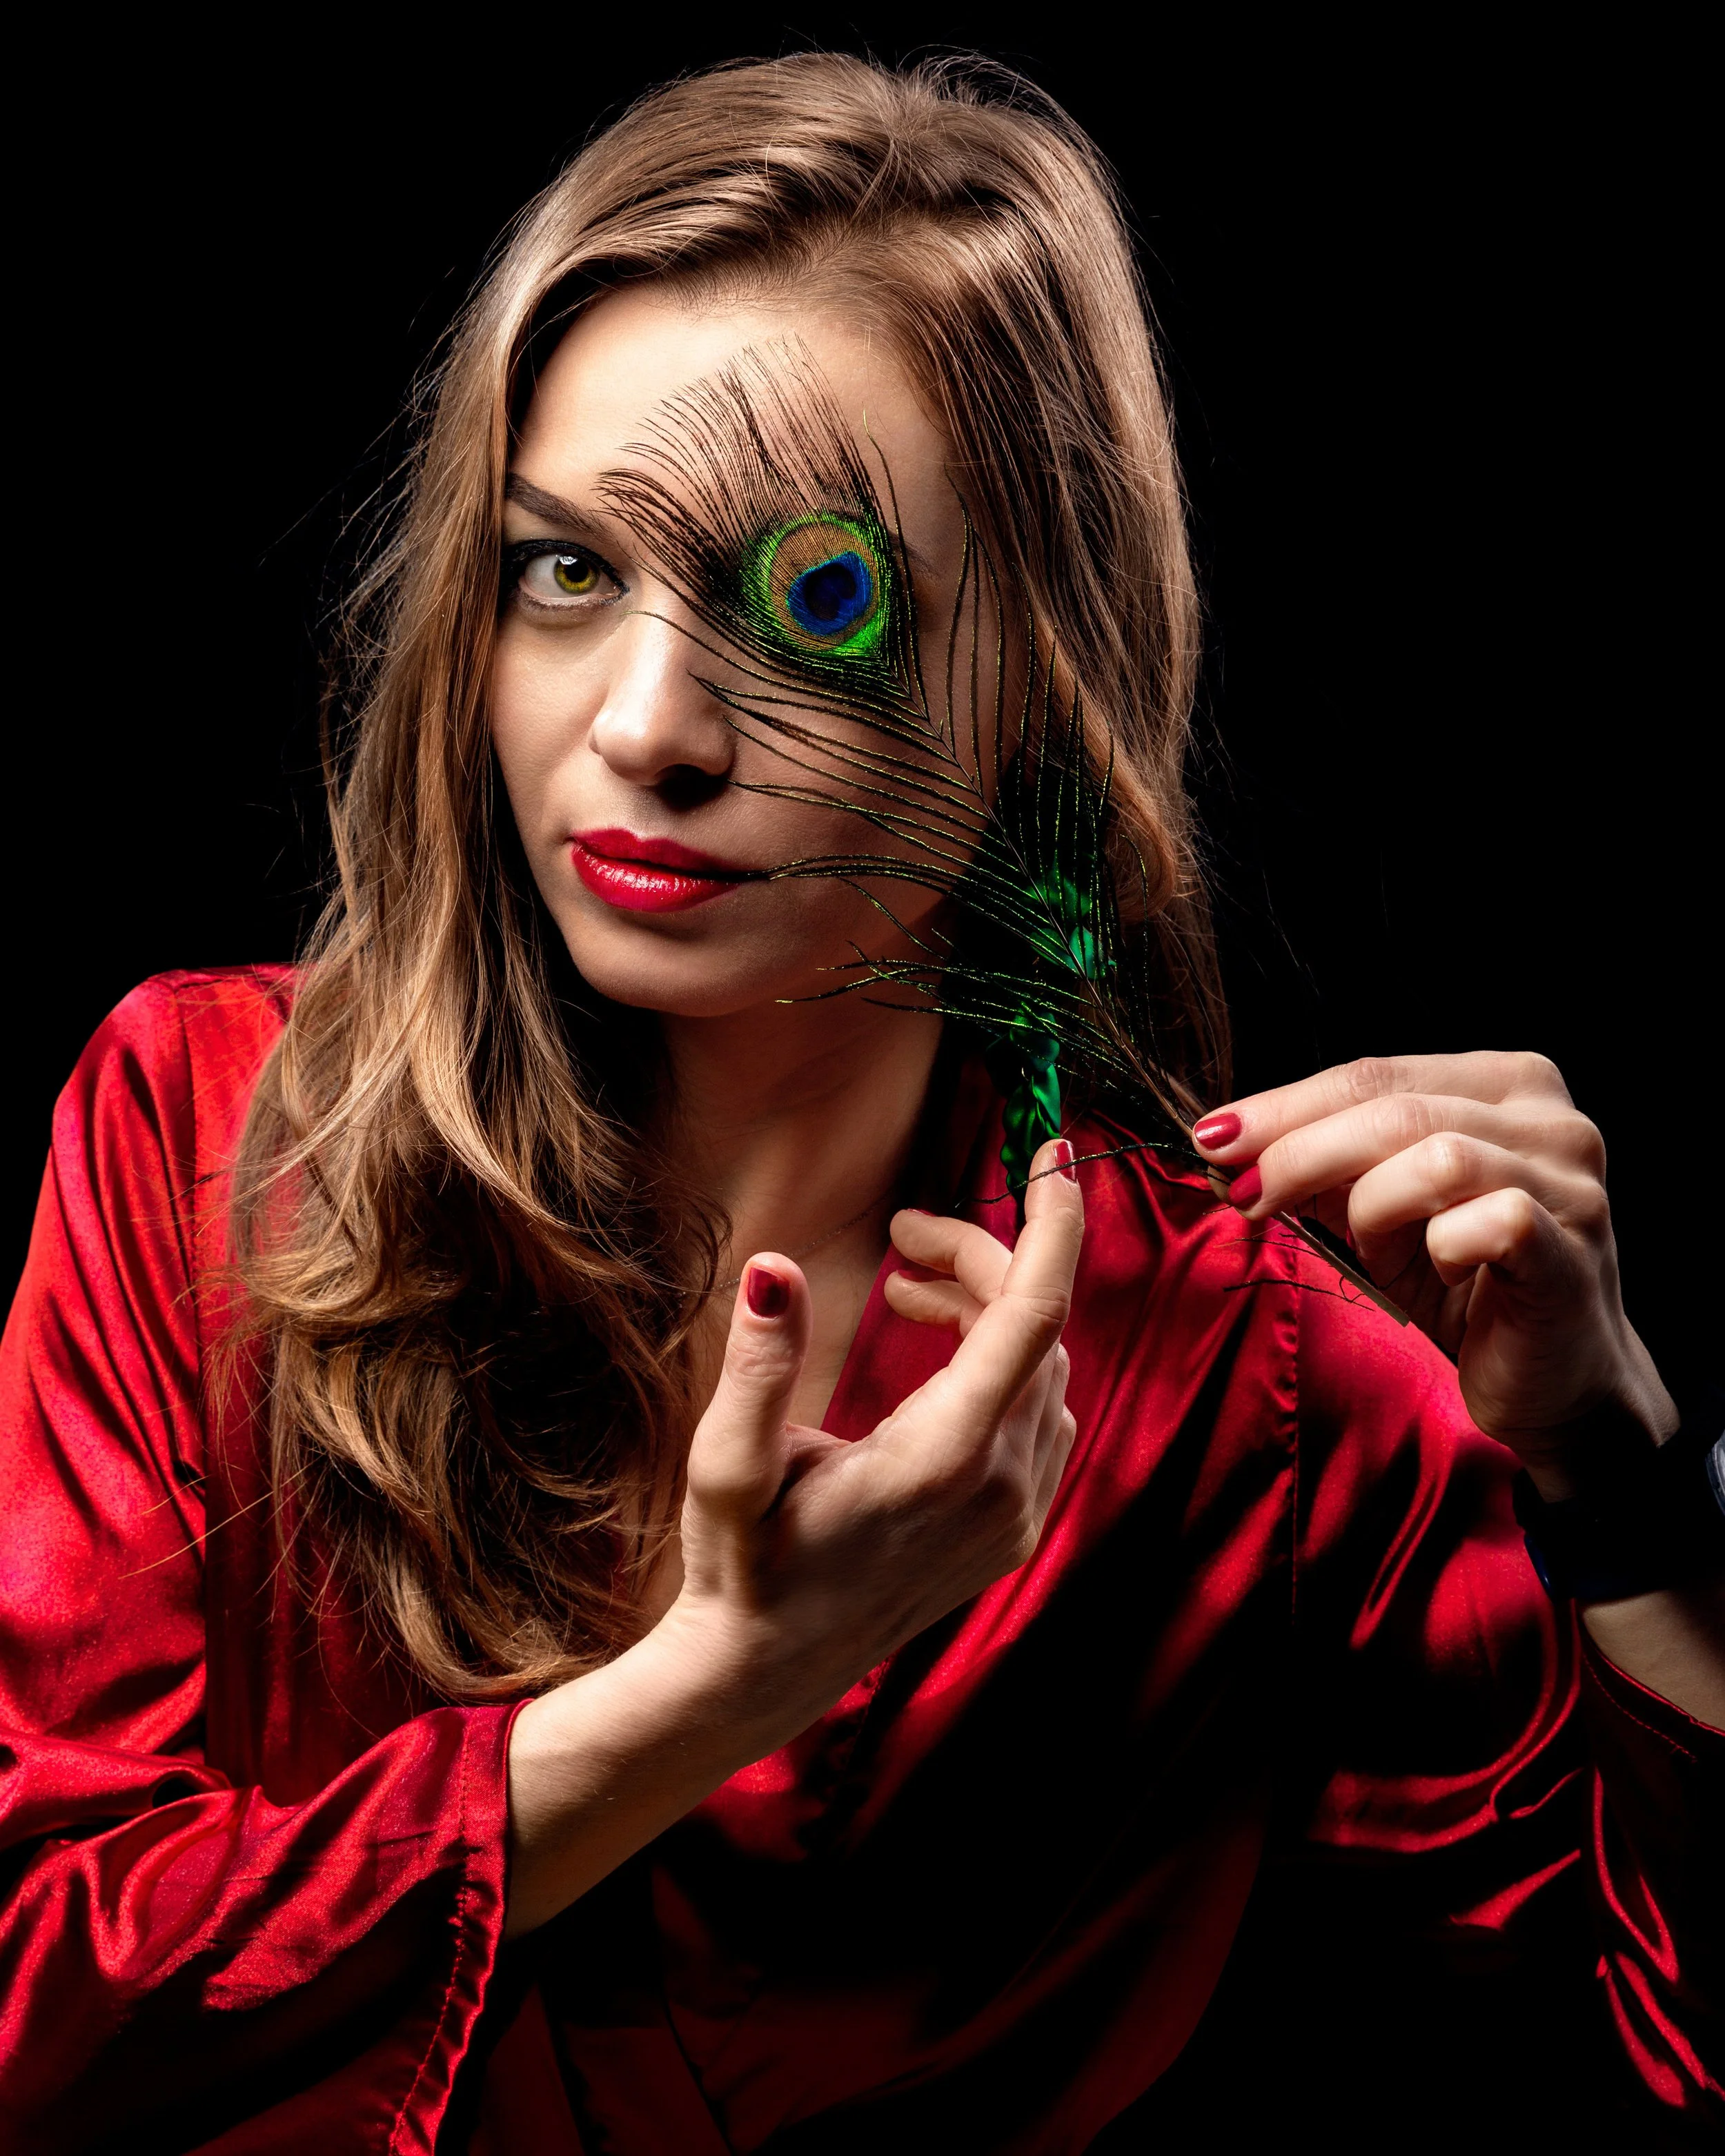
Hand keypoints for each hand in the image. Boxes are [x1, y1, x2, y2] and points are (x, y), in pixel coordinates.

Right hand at [661, 1138, 1082, 1745]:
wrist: (765, 1670)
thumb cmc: (741, 1563)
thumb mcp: (727, 1462)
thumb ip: (757, 1364)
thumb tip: (770, 1267)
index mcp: (944, 1458)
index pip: (1035, 1314)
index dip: (1053, 1224)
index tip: (1052, 1153)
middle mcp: (1002, 1485)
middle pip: (1036, 1328)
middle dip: (980, 1259)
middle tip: (900, 1237)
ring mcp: (1018, 1513)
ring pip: (1045, 1369)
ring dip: (989, 1310)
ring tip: (906, 1292)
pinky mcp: (1014, 1529)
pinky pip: (1042, 1414)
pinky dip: (1004, 1362)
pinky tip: (938, 1354)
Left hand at [1192, 1054, 1675, 1478]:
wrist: (1555, 1383)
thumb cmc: (1465, 1284)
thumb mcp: (1380, 1212)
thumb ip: (1324, 1168)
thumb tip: (1230, 1145)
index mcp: (1506, 1083)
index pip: (1373, 1072)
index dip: (1284, 1107)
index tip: (1214, 1139)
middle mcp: (1551, 1119)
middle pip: (1394, 1107)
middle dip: (1299, 1152)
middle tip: (1242, 1195)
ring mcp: (1571, 1182)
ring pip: (1436, 1157)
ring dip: (1372, 1207)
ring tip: (1370, 1251)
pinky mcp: (1572, 1249)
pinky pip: (1484, 1223)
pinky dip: (1437, 1249)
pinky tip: (1440, 1273)